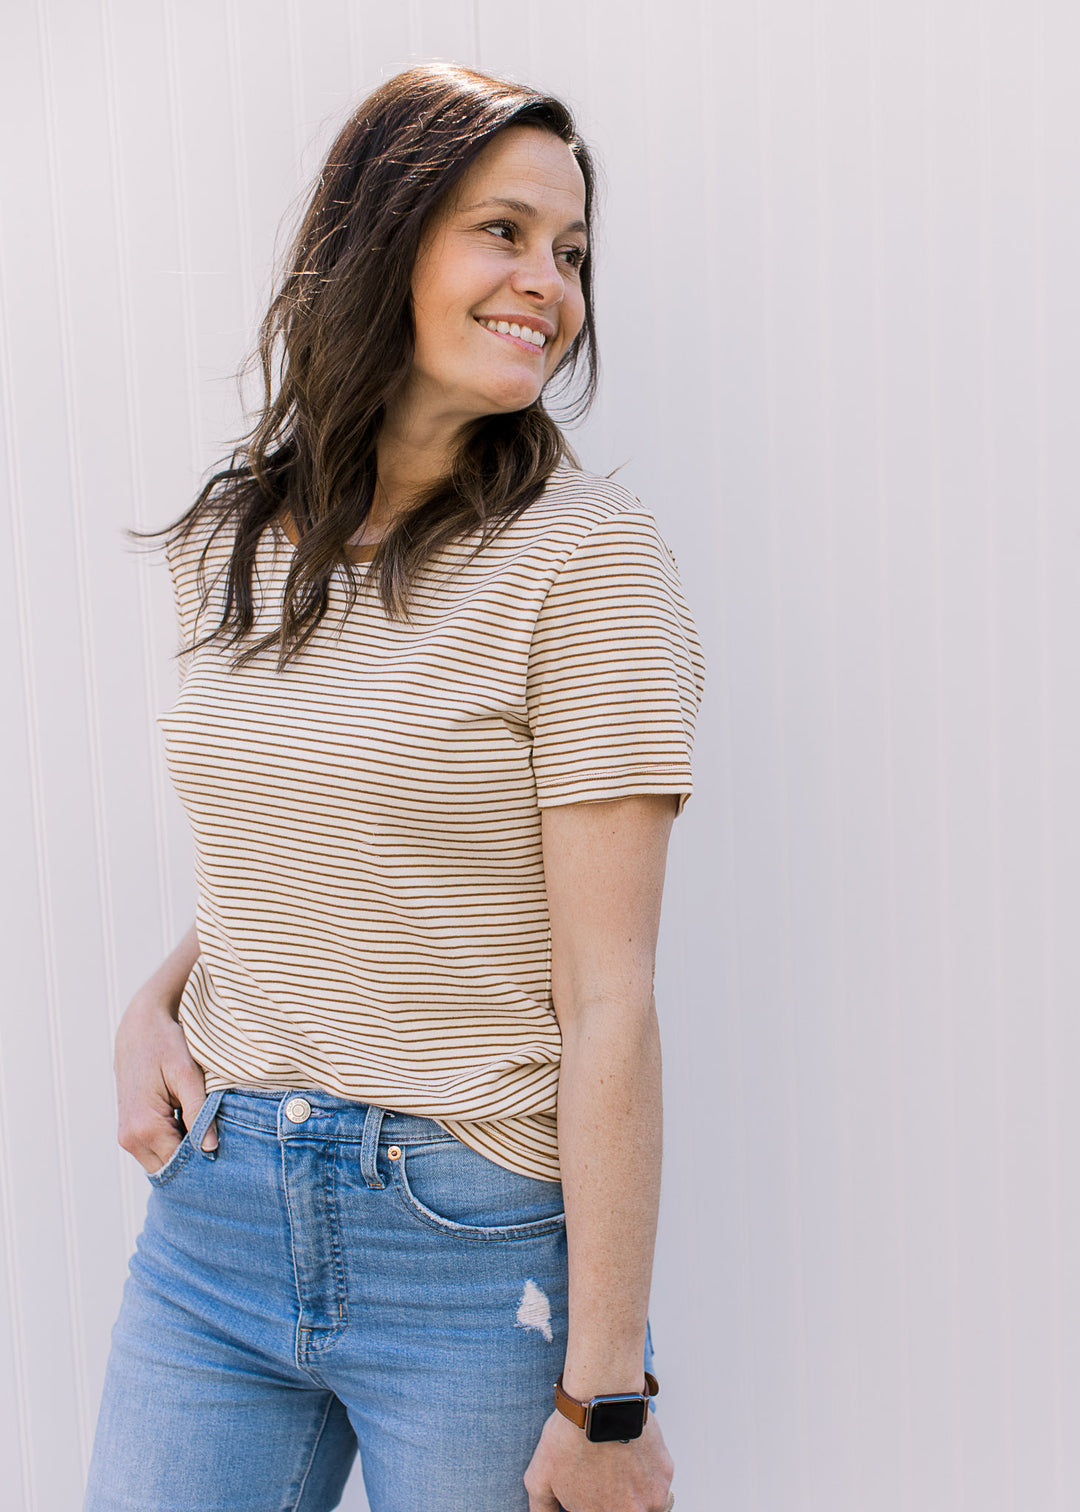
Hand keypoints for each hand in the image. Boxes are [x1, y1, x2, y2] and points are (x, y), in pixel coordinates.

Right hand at [114, 995, 214, 1173]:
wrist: (139, 1027)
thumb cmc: (164, 1045)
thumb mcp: (187, 1076)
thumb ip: (199, 1113)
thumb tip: (210, 1148)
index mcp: (144, 1127)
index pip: (179, 1164)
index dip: (203, 1163)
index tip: (227, 1157)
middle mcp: (130, 1138)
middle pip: (168, 1169)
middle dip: (193, 1163)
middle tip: (221, 1148)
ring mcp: (126, 1136)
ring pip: (160, 1162)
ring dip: (182, 1153)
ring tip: (206, 1134)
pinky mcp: (129, 1129)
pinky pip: (153, 1149)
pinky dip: (172, 1144)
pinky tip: (190, 1127)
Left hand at [524, 1407, 673, 1511]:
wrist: (600, 1398)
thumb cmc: (568, 1437)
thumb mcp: (538, 1479)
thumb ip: (541, 1508)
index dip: (591, 1504)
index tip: (589, 1490)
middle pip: (624, 1509)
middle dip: (612, 1498)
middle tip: (601, 1475)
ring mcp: (654, 1495)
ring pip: (645, 1503)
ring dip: (632, 1491)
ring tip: (614, 1463)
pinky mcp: (666, 1472)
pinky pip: (656, 1481)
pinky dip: (644, 1471)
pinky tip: (627, 1451)